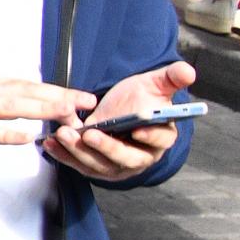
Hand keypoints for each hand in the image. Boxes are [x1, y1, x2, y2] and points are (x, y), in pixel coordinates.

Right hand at [0, 75, 92, 150]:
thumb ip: (2, 98)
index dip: (59, 90)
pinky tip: (25, 137)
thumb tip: (28, 103)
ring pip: (14, 105)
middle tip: (85, 104)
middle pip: (29, 91)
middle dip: (59, 97)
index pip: (33, 85)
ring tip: (65, 113)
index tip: (83, 98)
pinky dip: (7, 132)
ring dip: (41, 108)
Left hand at [46, 61, 196, 178]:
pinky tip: (50, 144)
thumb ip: (171, 78)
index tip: (137, 131)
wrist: (117, 108)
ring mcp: (118, 165)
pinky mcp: (96, 167)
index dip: (151, 137)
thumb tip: (189, 71)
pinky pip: (80, 165)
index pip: (161, 140)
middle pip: (127, 158)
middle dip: (107, 147)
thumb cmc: (140, 99)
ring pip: (100, 165)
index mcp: (162, 136)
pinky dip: (64, 156)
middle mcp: (142, 156)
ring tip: (63, 134)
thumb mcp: (154, 84)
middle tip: (89, 134)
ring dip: (80, 152)